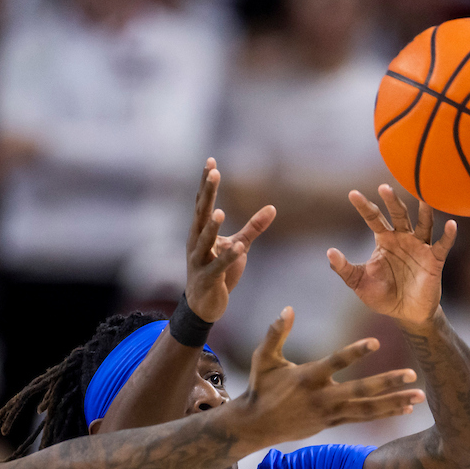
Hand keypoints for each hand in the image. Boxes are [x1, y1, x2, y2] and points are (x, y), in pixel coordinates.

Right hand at [185, 158, 275, 322]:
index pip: (203, 203)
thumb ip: (253, 228)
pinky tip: (237, 248)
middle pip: (201, 214)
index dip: (206, 184)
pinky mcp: (207, 279)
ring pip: (205, 241)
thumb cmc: (218, 272)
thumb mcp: (238, 246)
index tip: (211, 161)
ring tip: (220, 211)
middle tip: (213, 172)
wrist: (202, 306)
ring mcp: (199, 261)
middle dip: (208, 194)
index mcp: (201, 232)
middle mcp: (196, 243)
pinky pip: (217, 267)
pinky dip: (227, 257)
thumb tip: (273, 207)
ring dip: (212, 227)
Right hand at [238, 307, 424, 443]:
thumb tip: (288, 308)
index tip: (377, 342)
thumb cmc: (260, 387)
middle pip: (360, 391)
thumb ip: (276, 333)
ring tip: (419, 397)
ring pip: (367, 409)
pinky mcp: (332, 423)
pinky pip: (362, 418)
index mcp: (307, 378)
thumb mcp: (263, 358)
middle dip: (388, 383)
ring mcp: (329, 413)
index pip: (335, 363)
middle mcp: (322, 397)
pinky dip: (384, 413)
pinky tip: (404, 409)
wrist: (255, 425)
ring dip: (395, 402)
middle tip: (412, 374)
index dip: (355, 352)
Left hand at [327, 184, 456, 327]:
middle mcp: (403, 238)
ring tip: (423, 197)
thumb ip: (344, 268)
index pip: (373, 218)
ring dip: (424, 212)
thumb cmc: (382, 295)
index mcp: (384, 240)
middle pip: (398, 215)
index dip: (364, 207)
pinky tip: (451, 224)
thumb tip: (329, 252)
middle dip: (392, 202)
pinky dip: (448, 235)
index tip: (352, 194)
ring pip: (423, 224)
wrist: (405, 313)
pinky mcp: (434, 260)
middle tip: (383, 187)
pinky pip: (443, 245)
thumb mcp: (358, 282)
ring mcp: (420, 247)